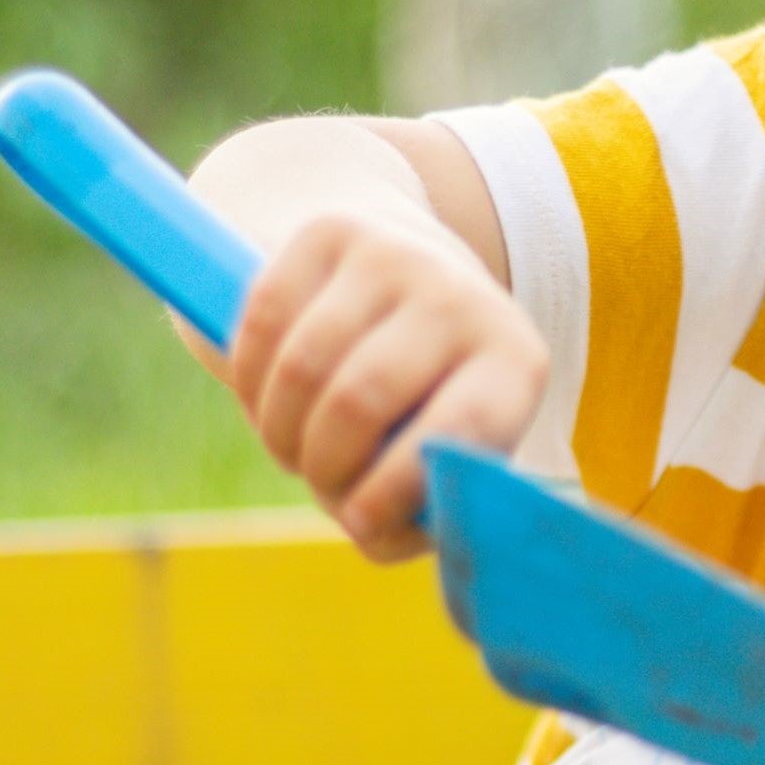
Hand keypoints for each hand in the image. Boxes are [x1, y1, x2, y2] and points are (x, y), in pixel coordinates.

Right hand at [224, 211, 546, 561]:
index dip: (398, 486)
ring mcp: (394, 256)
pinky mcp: (329, 231)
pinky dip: (249, 382)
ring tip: (294, 451)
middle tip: (320, 485)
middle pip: (360, 400)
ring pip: (301, 368)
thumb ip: (420, 501)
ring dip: (281, 433)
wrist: (404, 266)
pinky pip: (261, 322)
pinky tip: (268, 403)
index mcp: (515, 360)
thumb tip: (380, 533)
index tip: (357, 522)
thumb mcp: (447, 442)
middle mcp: (462, 297)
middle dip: (324, 466)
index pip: (460, 428)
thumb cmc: (429, 391)